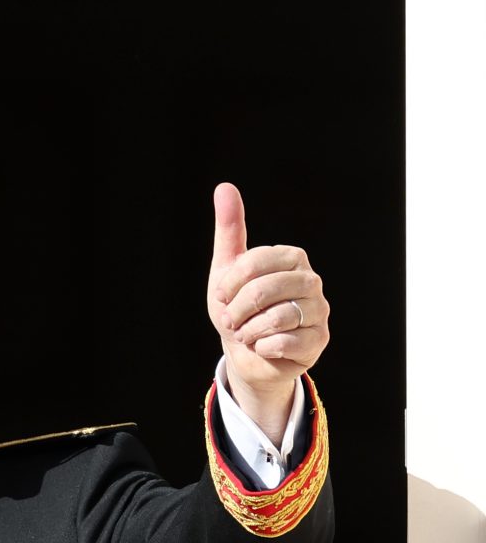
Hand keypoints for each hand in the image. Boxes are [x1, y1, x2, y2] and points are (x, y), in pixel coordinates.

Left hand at [208, 182, 329, 434]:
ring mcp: (319, 310)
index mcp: (291, 258)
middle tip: (232, 320)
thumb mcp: (226, 271)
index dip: (228, 286)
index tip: (222, 297)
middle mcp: (311, 280)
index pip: (253, 263)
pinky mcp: (319, 340)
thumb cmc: (238, 309)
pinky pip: (285, 342)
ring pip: (277, 317)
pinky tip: (263, 346)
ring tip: (247, 333)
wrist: (246, 354)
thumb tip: (224, 187)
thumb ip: (230, 230)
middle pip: (264, 290)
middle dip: (237, 311)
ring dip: (249, 331)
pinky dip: (263, 347)